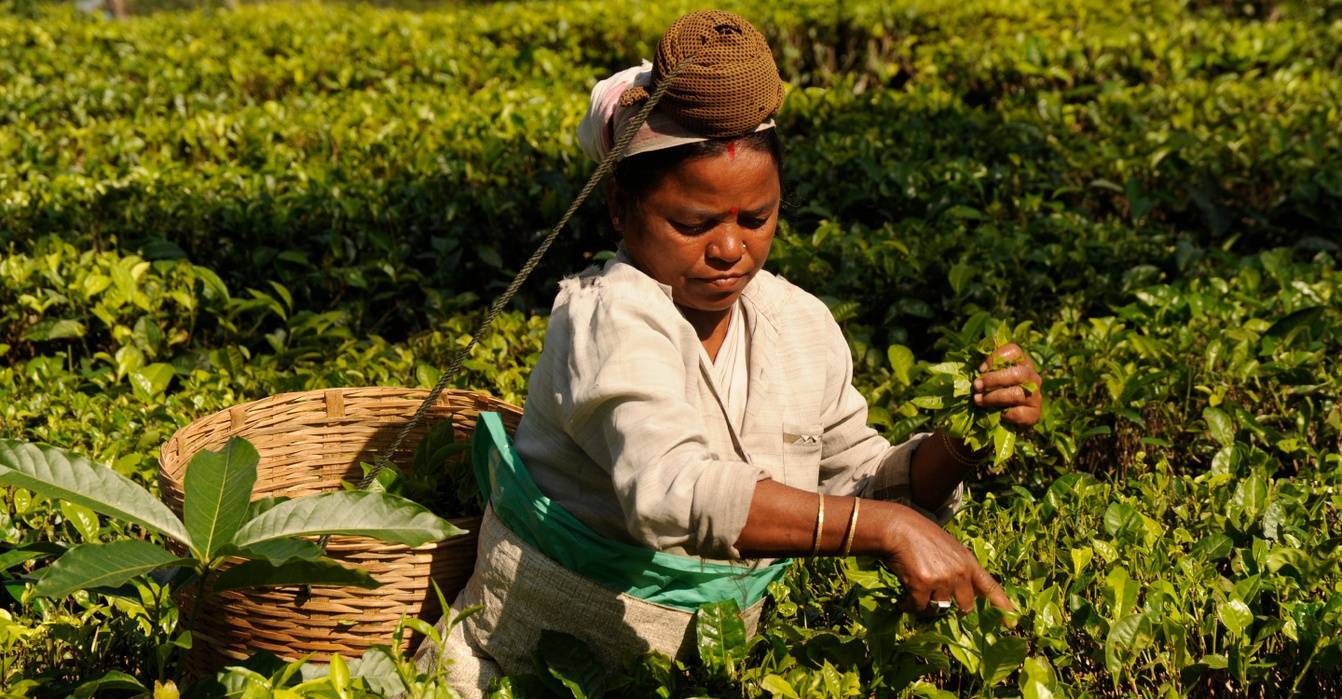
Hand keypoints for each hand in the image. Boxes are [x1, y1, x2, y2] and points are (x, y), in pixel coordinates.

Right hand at [881, 505, 1013, 613]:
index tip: (1011, 625)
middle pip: (966, 607)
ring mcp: (943, 579)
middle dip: (953, 608)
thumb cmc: (922, 537)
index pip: (991, 588)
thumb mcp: (950, 549)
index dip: (1003, 608)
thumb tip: (963, 596)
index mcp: (969, 563)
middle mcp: (960, 572)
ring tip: (914, 597)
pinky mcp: (923, 584)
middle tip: (937, 602)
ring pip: (940, 609)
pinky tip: (902, 601)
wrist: (899, 528)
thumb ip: (960, 569)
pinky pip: (919, 607)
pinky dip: (909, 606)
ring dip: (926, 607)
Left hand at [973, 342, 1042, 426]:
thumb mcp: (986, 378)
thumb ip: (982, 369)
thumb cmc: (990, 394)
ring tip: (978, 400)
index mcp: (1020, 363)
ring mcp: (1036, 396)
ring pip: (1016, 394)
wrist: (1000, 422)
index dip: (996, 357)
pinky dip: (1005, 415)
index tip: (980, 369)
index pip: (1014, 351)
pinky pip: (1019, 413)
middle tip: (976, 386)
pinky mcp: (1034, 414)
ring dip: (993, 397)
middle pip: (1017, 373)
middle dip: (993, 380)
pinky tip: (997, 415)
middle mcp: (1032, 377)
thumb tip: (970, 365)